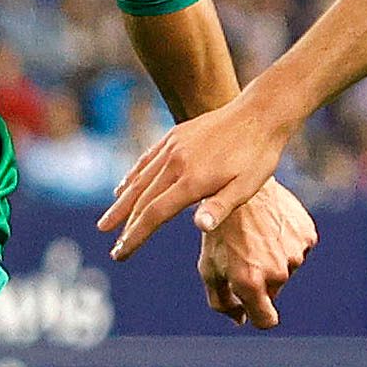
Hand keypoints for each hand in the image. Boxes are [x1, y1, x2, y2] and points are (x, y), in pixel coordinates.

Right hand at [101, 98, 287, 260]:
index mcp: (192, 180)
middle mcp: (176, 162)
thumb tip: (199, 227)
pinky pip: (146, 160)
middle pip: (141, 200)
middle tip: (113, 249)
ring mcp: (173, 147)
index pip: (154, 214)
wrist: (260, 113)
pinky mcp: (175, 136)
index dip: (135, 236)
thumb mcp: (247, 186)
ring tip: (106, 224)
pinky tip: (122, 188)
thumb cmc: (258, 156)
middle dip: (125, 226)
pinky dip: (132, 177)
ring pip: (139, 180)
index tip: (120, 253)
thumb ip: (220, 206)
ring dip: (121, 204)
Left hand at [197, 179, 317, 329]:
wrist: (238, 186)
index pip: (266, 320)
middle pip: (274, 292)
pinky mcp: (306, 235)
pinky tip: (271, 226)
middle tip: (245, 253)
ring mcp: (295, 253)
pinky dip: (287, 243)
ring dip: (274, 260)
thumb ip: (222, 302)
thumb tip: (240, 320)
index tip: (252, 307)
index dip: (258, 316)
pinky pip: (299, 250)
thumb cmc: (219, 231)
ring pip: (287, 269)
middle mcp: (277, 271)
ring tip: (257, 236)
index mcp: (250, 282)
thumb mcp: (209, 266)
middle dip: (260, 280)